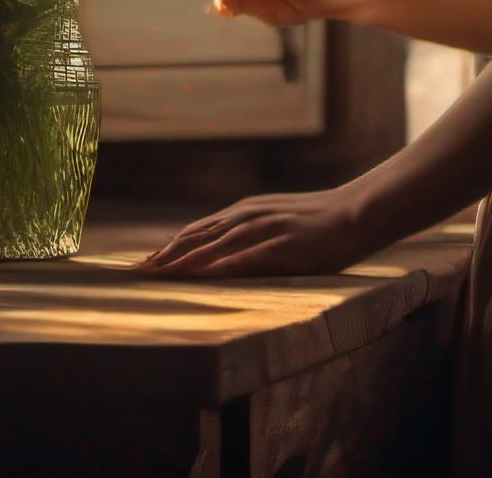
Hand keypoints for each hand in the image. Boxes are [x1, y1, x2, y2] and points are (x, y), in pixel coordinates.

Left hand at [133, 187, 373, 276]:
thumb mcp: (274, 221)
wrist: (356, 212)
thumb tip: (222, 253)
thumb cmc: (317, 223)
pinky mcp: (284, 243)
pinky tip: (205, 276)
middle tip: (135, 275)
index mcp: (243, 213)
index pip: (194, 232)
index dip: (166, 249)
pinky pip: (248, 257)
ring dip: (182, 263)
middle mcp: (246, 217)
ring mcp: (264, 229)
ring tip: (157, 278)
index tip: (143, 265)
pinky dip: (223, 266)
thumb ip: (248, 234)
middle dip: (163, 258)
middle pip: (195, 239)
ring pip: (214, 247)